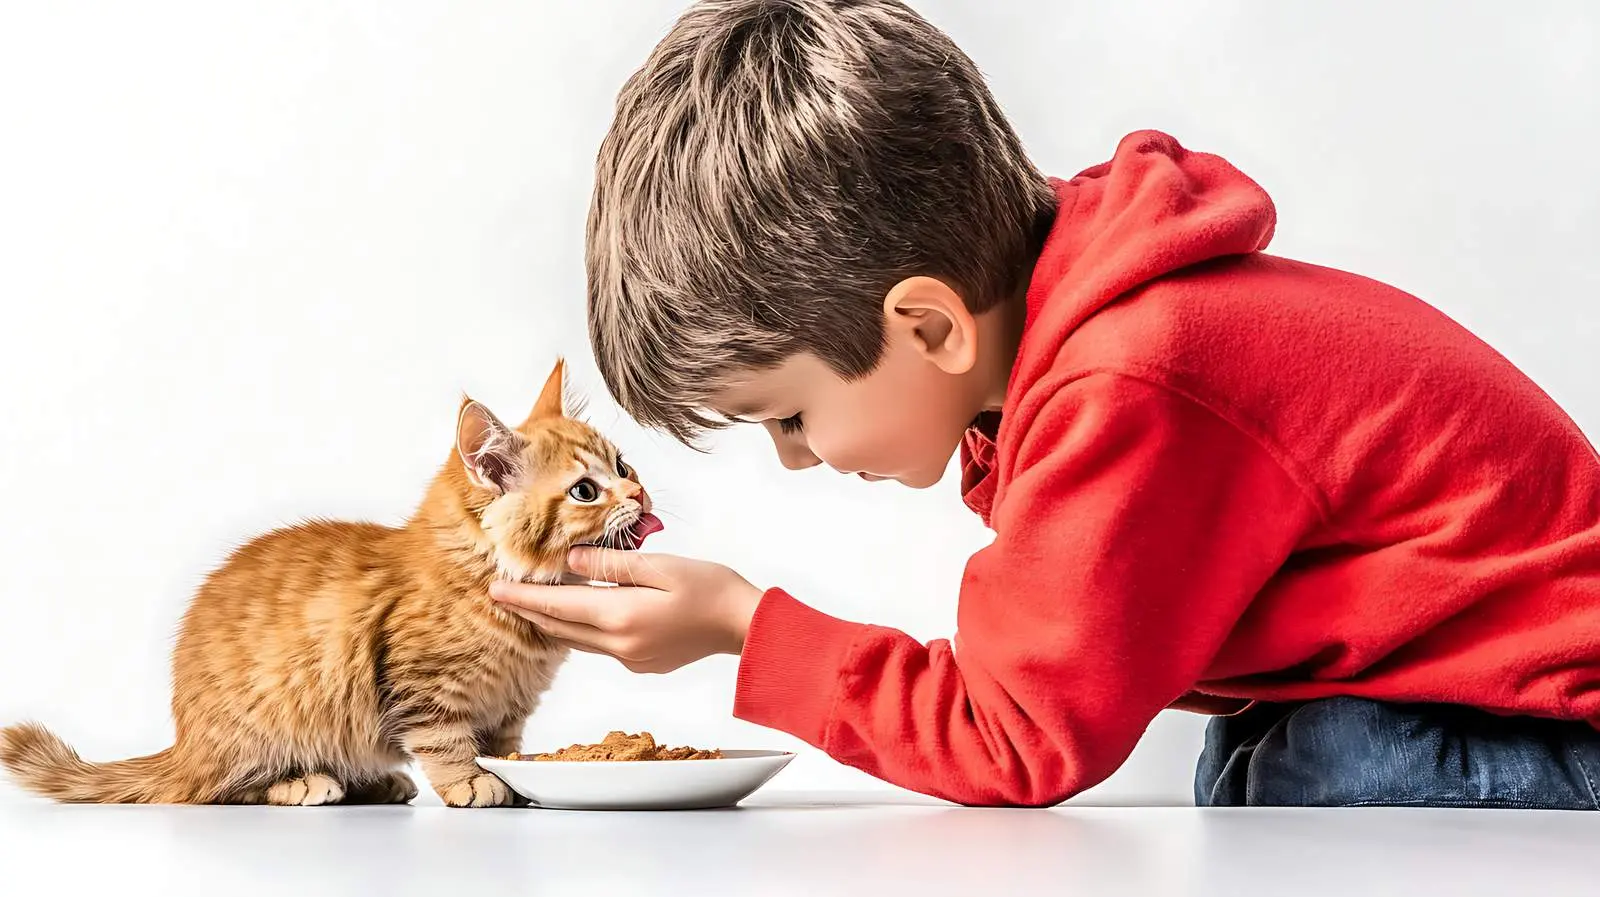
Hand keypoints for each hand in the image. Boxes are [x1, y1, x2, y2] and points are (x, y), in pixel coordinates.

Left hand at [488, 548, 762, 673]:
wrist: (744, 625)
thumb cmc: (710, 588)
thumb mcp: (661, 565)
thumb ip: (613, 565)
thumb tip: (572, 560)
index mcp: (621, 616)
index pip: (558, 605)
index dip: (524, 596)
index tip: (496, 588)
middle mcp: (619, 644)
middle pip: (560, 627)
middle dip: (529, 611)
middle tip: (501, 595)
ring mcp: (630, 657)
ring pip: (576, 640)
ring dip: (551, 621)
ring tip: (529, 603)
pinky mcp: (641, 661)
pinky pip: (598, 645)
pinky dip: (579, 629)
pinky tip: (576, 615)